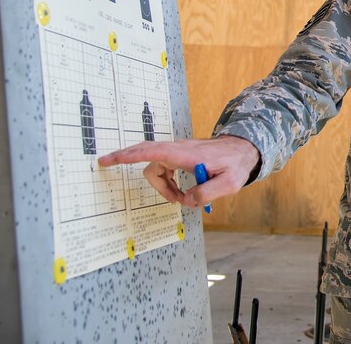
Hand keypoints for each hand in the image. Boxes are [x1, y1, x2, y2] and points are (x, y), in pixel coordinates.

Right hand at [98, 136, 258, 208]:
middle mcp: (178, 150)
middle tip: (176, 200)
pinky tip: (185, 191)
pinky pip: (165, 170)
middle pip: (150, 165)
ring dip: (167, 188)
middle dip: (157, 185)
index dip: (126, 156)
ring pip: (157, 171)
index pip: (150, 152)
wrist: (244, 149)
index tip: (106, 160)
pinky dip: (170, 184)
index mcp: (185, 154)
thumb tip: (186, 200)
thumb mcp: (229, 183)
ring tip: (186, 198)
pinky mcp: (180, 157)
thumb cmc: (236, 163)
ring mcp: (178, 152)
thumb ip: (207, 193)